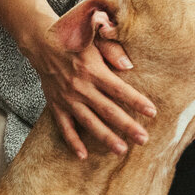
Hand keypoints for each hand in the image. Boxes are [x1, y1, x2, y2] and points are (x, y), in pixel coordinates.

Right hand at [30, 29, 155, 159]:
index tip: (152, 112)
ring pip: (89, 123)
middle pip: (108, 111)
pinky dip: (72, 142)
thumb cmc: (75, 39)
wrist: (42, 43)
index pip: (119, 89)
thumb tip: (129, 66)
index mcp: (93, 70)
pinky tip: (83, 156)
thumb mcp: (95, 39)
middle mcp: (81, 87)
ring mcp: (68, 99)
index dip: (136, 101)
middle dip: (127, 126)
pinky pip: (64, 127)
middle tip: (144, 139)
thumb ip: (113, 51)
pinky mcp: (56, 105)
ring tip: (122, 150)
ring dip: (106, 138)